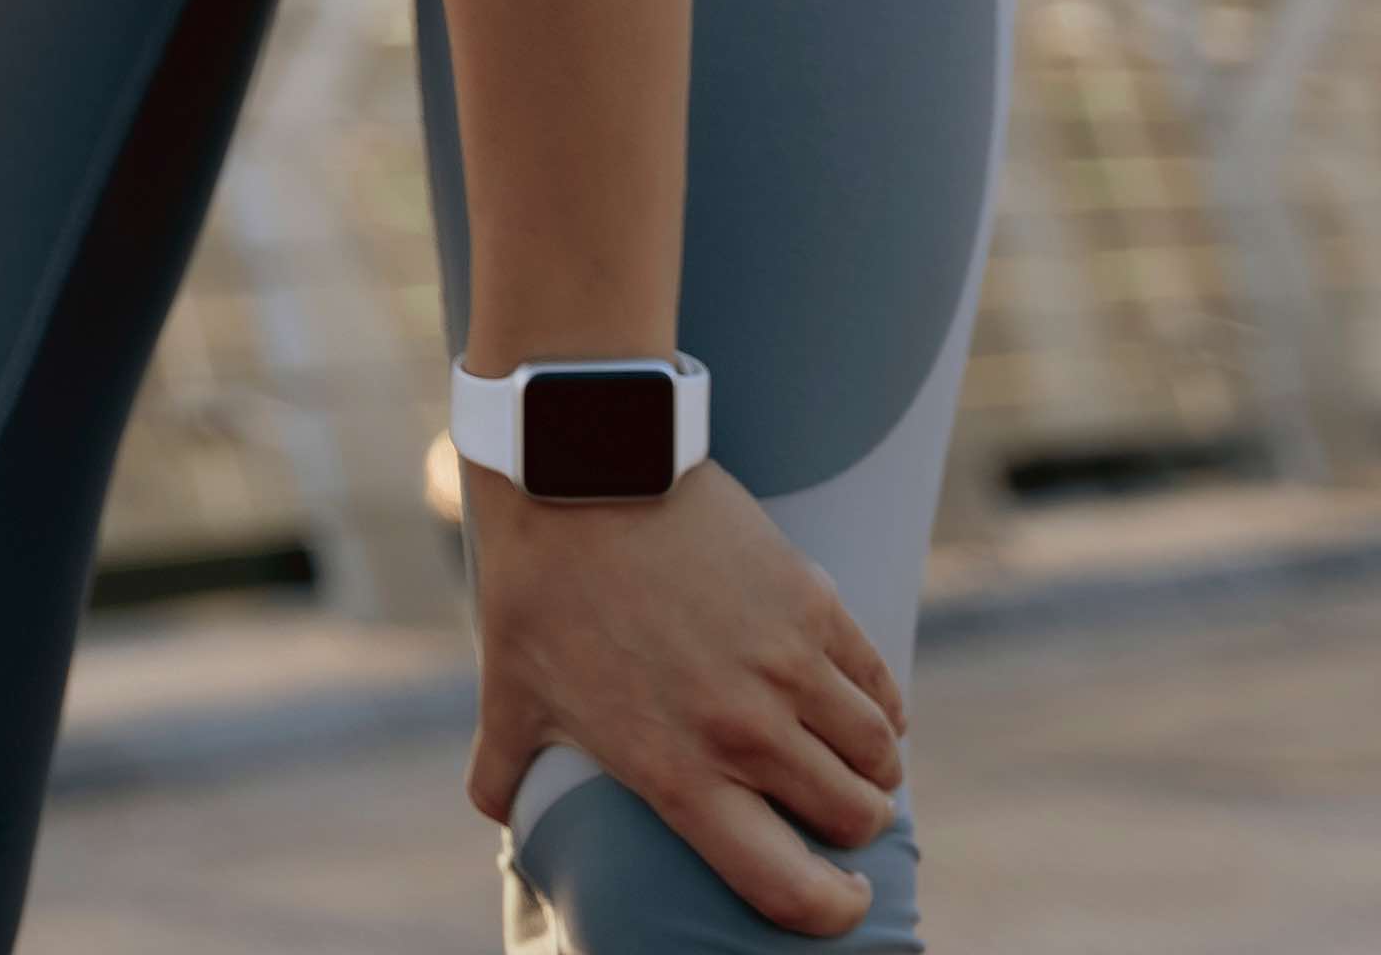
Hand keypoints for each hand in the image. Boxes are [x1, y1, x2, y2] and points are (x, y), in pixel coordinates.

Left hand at [460, 461, 908, 934]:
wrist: (580, 470)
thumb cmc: (538, 585)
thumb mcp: (510, 691)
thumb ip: (505, 769)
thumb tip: (498, 814)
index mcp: (677, 773)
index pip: (786, 887)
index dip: (828, 909)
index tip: (838, 898)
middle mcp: (745, 733)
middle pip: (852, 818)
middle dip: (849, 826)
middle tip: (833, 814)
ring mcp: (788, 668)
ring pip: (879, 756)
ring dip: (871, 769)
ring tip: (849, 762)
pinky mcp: (814, 606)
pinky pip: (880, 685)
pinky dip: (882, 708)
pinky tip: (865, 709)